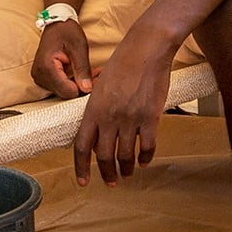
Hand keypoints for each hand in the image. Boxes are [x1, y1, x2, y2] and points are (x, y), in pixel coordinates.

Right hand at [30, 20, 91, 98]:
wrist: (55, 22)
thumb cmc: (66, 31)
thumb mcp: (79, 47)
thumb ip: (82, 69)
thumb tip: (87, 89)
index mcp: (46, 67)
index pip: (67, 90)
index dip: (83, 88)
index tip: (97, 79)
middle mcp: (39, 75)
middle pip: (65, 92)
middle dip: (82, 86)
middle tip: (97, 75)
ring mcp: (39, 77)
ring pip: (63, 91)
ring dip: (78, 84)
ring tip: (92, 73)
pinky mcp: (43, 78)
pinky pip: (60, 87)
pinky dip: (73, 83)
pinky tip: (82, 75)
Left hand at [73, 27, 174, 187]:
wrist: (146, 49)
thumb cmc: (122, 64)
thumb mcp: (100, 86)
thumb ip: (96, 110)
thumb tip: (96, 133)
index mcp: (93, 109)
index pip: (82, 146)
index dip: (81, 168)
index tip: (83, 181)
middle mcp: (110, 117)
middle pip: (104, 157)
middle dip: (107, 174)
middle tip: (111, 182)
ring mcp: (131, 119)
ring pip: (126, 156)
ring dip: (126, 169)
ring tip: (128, 174)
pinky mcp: (150, 117)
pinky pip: (148, 147)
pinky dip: (146, 158)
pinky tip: (144, 161)